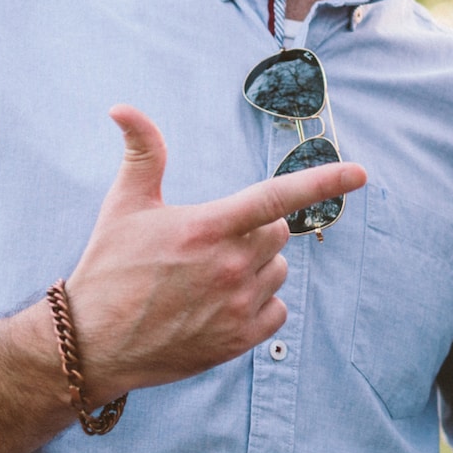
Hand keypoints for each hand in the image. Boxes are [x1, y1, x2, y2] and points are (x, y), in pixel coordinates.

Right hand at [63, 105, 366, 399]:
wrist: (93, 344)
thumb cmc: (108, 268)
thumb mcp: (124, 205)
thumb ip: (142, 153)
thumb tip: (122, 107)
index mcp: (208, 227)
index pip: (276, 197)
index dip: (322, 181)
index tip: (360, 173)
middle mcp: (230, 266)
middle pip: (278, 233)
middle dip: (256, 232)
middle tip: (214, 243)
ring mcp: (238, 306)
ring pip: (278, 271)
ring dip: (257, 269)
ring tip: (210, 279)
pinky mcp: (239, 340)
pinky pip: (277, 311)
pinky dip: (259, 306)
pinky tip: (221, 306)